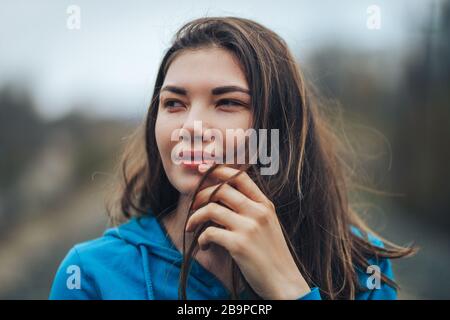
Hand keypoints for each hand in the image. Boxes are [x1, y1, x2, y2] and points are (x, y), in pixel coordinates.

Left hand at [185, 165, 310, 299]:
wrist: (284, 281)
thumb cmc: (272, 254)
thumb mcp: (268, 224)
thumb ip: (251, 209)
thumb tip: (222, 197)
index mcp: (265, 205)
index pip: (240, 176)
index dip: (218, 170)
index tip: (202, 171)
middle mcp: (258, 212)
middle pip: (221, 189)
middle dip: (200, 195)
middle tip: (193, 206)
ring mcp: (249, 227)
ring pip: (210, 209)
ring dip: (195, 218)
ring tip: (192, 227)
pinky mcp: (239, 244)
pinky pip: (209, 232)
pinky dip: (201, 239)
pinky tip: (204, 246)